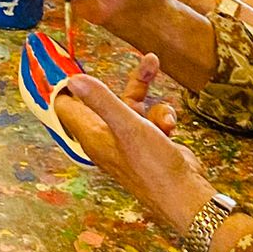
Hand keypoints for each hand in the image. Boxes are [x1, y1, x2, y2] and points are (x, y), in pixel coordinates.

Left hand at [58, 63, 211, 235]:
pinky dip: (162, 115)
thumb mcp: (127, 126)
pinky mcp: (149, 142)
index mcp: (92, 135)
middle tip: (138, 57)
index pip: (67, 107)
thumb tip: (73, 79)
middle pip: (105, 98)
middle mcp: (106, 137)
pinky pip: (151, 117)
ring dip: (145, 87)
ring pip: (133, 102)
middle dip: (123, 77)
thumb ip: (102, 100)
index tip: (66, 64)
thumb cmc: (153, 165)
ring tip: (155, 68)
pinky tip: (171, 125)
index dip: (67, 86)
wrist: (186, 195)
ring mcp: (128, 140)